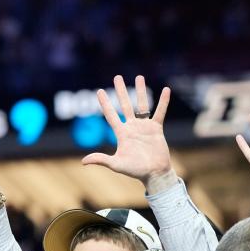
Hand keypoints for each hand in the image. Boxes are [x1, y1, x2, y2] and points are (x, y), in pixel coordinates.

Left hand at [83, 75, 173, 191]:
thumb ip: (101, 160)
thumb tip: (83, 161)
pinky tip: (165, 89)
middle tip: (117, 77)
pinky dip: (163, 102)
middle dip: (121, 91)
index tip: (99, 91)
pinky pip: (160, 112)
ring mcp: (144, 126)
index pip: (111, 115)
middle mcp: (132, 127)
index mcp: (121, 133)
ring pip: (142, 105)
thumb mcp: (117, 164)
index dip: (105, 103)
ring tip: (139, 77)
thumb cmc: (135, 170)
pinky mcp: (156, 128)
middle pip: (125, 105)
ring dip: (141, 91)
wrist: (154, 174)